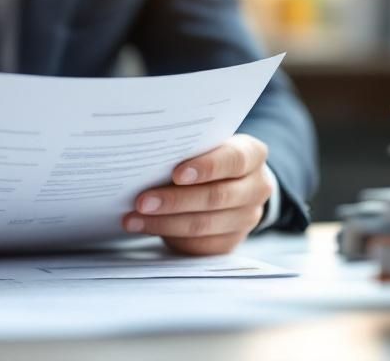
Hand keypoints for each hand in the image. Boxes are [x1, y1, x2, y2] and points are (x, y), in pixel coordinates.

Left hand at [123, 134, 272, 254]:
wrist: (226, 181)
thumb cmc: (205, 155)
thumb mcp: (203, 144)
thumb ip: (186, 148)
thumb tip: (144, 159)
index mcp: (252, 155)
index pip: (234, 160)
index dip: (206, 167)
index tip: (176, 174)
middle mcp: (256, 187)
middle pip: (216, 197)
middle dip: (175, 201)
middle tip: (141, 201)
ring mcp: (246, 218)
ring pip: (204, 225)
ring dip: (164, 223)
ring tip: (132, 219)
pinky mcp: (230, 242)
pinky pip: (199, 244)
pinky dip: (167, 236)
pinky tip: (143, 228)